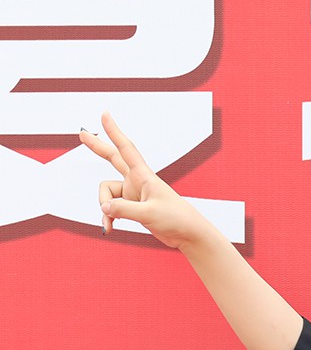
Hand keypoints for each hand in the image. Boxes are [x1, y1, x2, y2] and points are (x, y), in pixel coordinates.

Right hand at [79, 113, 218, 250]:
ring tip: (111, 221)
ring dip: (105, 208)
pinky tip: (109, 228)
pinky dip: (108, 217)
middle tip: (81, 133)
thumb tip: (103, 207)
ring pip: (107, 194)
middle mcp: (137, 181)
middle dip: (97, 147)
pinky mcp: (133, 207)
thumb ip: (122, 209)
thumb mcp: (148, 214)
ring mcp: (134, 194)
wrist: (190, 235)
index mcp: (144, 176)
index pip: (126, 149)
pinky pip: (112, 208)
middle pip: (113, 159)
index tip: (105, 114)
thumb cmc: (176, 220)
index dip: (114, 131)